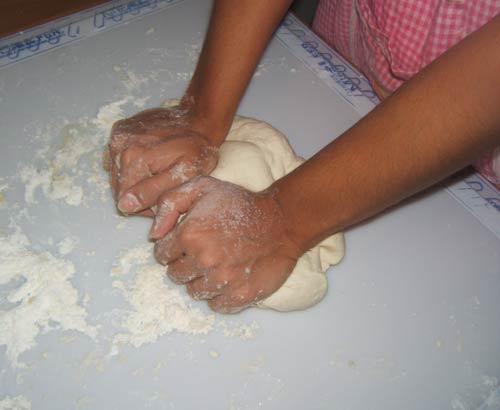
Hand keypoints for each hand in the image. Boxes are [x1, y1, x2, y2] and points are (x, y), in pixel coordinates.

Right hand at [105, 105, 218, 214]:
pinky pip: (117, 158)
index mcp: (132, 158)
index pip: (123, 200)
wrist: (198, 120)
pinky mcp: (120, 130)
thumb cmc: (196, 149)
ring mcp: (118, 136)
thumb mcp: (182, 175)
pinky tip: (149, 161)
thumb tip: (125, 205)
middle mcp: (119, 145)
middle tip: (162, 187)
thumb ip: (153, 191)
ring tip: (157, 173)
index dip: (143, 206)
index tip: (161, 200)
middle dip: (138, 193)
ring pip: (117, 173)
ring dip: (134, 178)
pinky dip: (130, 164)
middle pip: (118, 187)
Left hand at [150, 177, 301, 312]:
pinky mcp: (239, 296)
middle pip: (176, 275)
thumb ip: (169, 203)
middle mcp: (203, 261)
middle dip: (186, 263)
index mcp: (189, 235)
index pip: (162, 254)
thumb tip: (153, 234)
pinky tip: (229, 277)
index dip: (173, 247)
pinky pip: (215, 304)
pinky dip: (219, 294)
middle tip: (205, 251)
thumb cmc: (241, 203)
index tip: (188, 242)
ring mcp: (222, 281)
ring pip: (194, 291)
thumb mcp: (203, 186)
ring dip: (202, 279)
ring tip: (219, 263)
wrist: (282, 222)